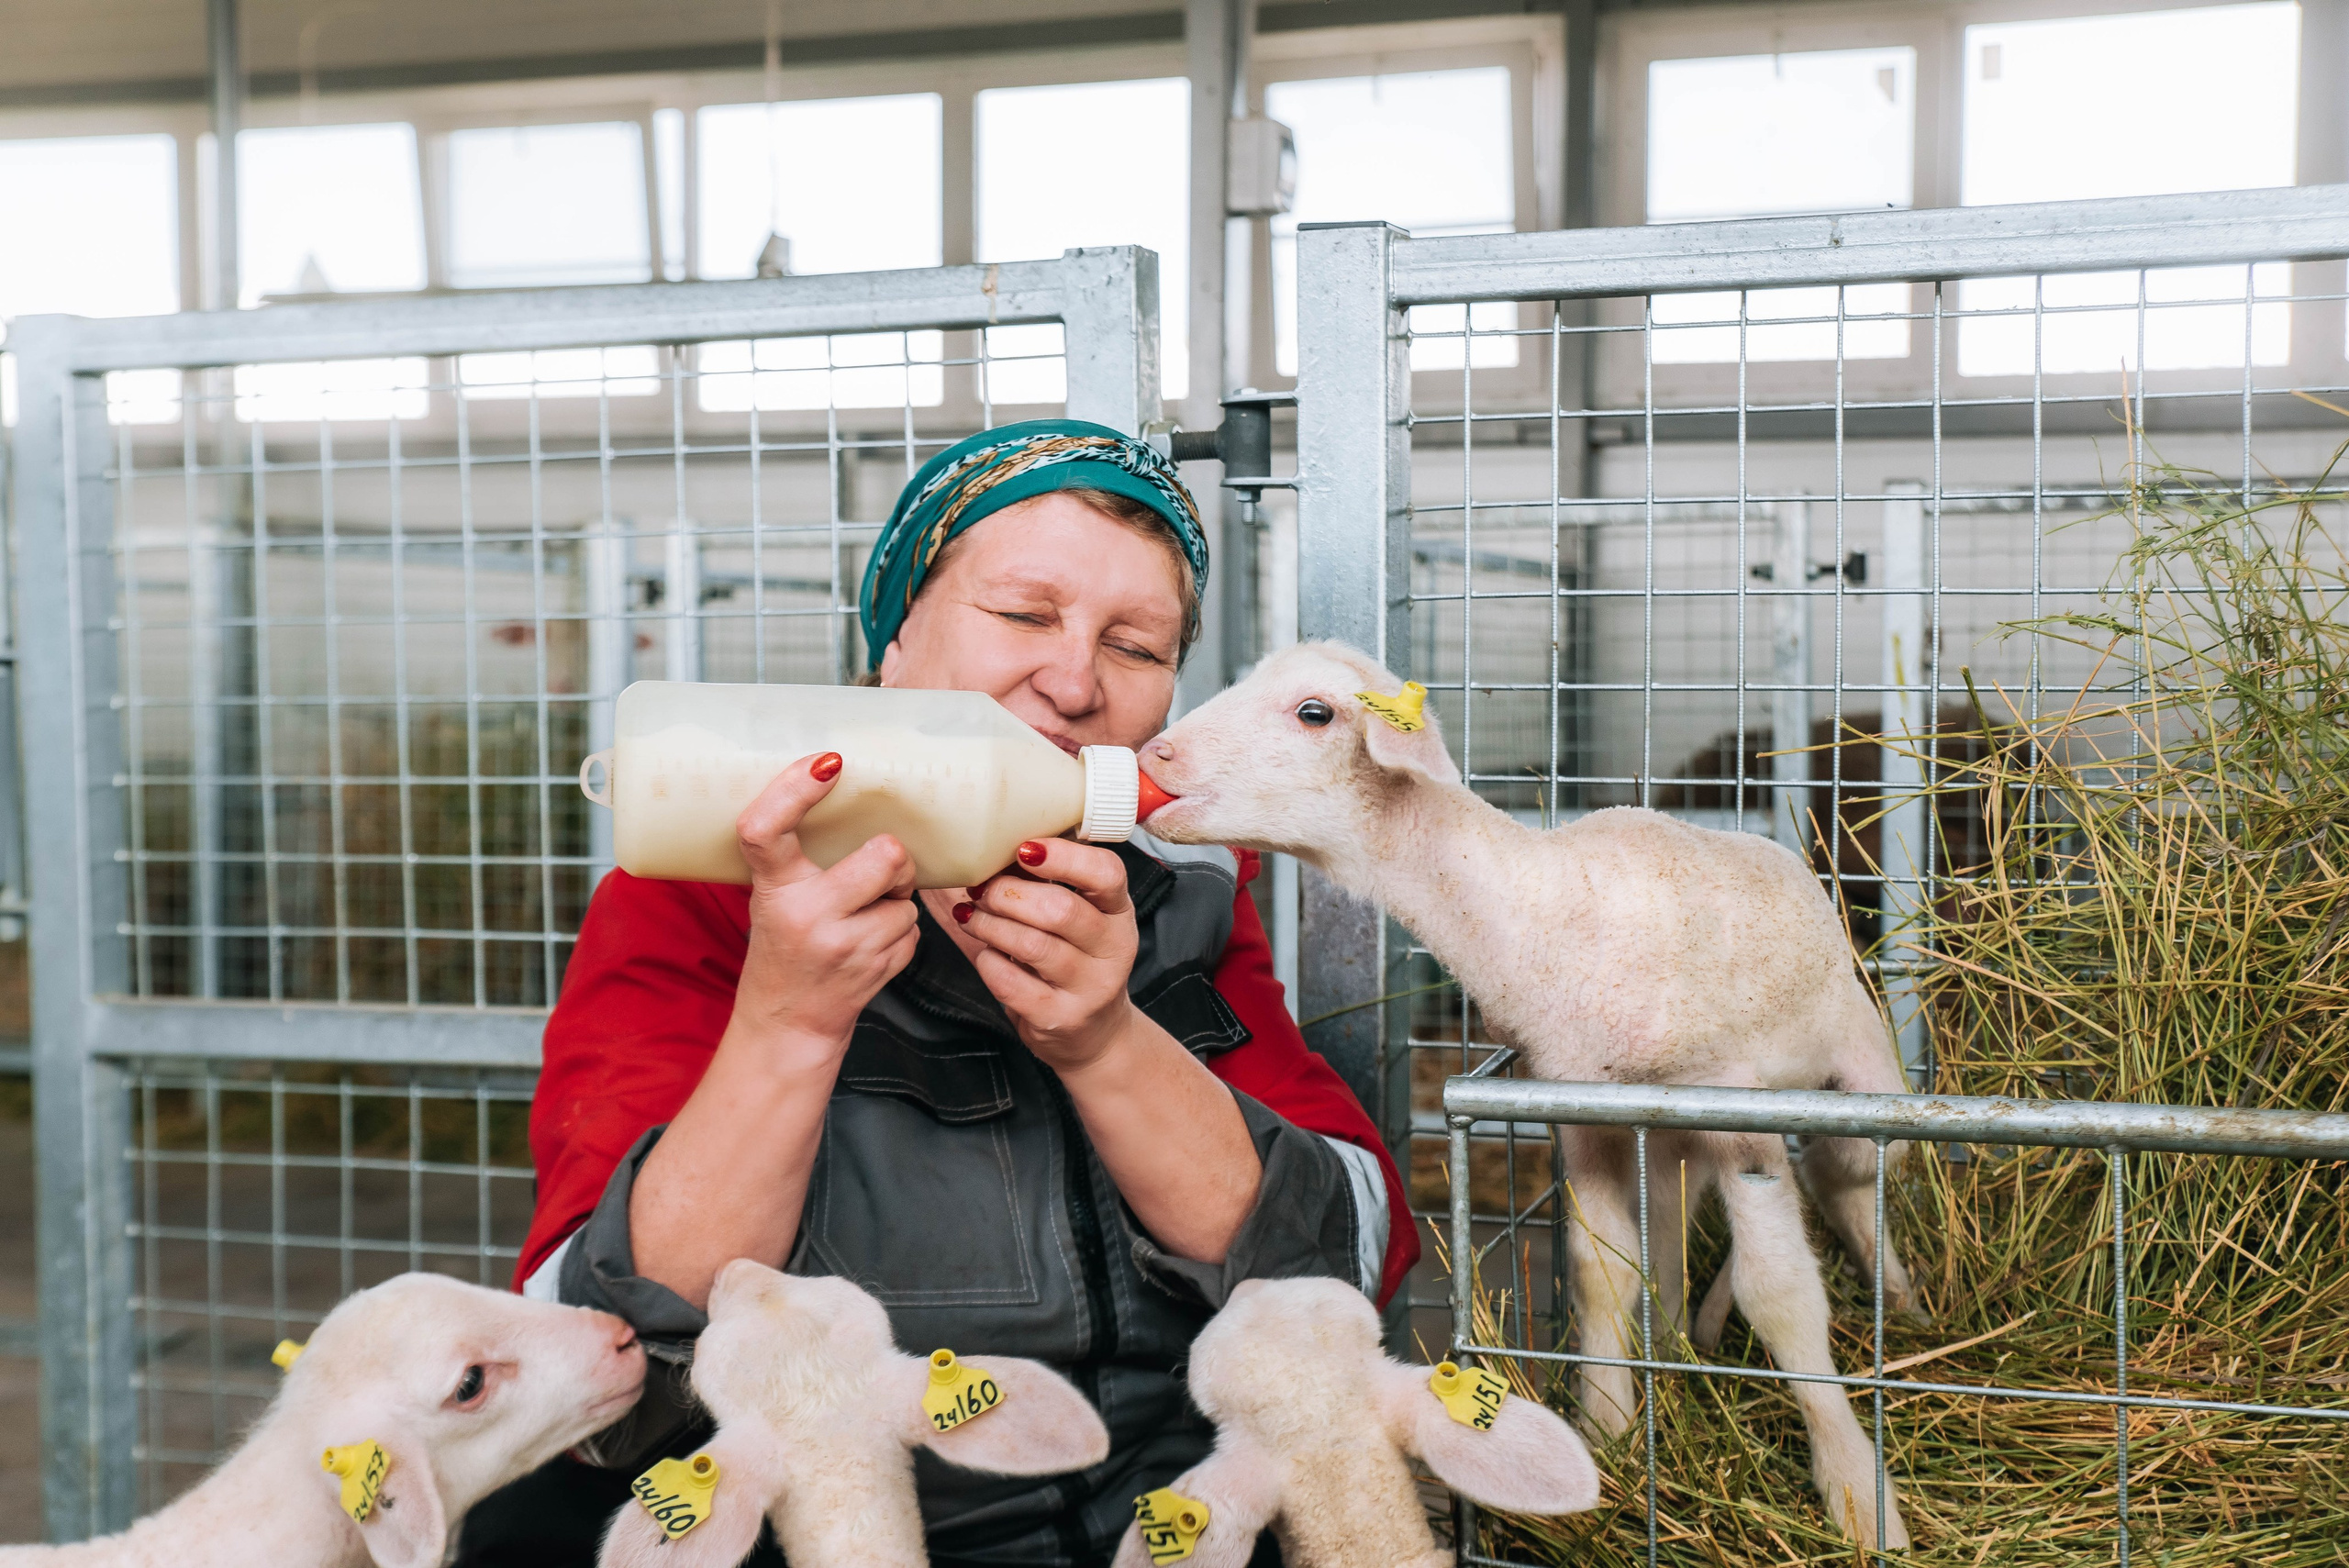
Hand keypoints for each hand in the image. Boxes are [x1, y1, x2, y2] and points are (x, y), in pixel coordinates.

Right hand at [730, 752, 920, 1067]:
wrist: (789, 1021)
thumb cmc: (784, 946)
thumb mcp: (774, 897)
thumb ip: (798, 857)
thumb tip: (844, 787)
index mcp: (773, 889)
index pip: (766, 829)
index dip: (794, 790)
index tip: (828, 763)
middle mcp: (807, 916)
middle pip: (886, 856)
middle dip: (894, 859)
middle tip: (881, 866)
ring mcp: (846, 947)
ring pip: (906, 901)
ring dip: (895, 905)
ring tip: (862, 918)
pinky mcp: (878, 969)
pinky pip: (913, 931)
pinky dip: (898, 933)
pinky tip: (869, 944)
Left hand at [953, 840, 1141, 1073]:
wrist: (1094, 1034)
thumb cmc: (1073, 961)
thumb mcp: (1075, 920)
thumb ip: (1040, 883)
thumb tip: (982, 844)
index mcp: (1118, 911)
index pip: (1107, 873)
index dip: (1063, 856)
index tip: (1024, 849)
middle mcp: (1113, 948)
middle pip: (1060, 909)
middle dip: (1008, 893)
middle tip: (981, 889)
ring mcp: (1090, 987)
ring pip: (1032, 945)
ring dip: (991, 925)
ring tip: (972, 916)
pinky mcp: (1060, 1018)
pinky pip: (1011, 983)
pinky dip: (989, 961)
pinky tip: (986, 954)